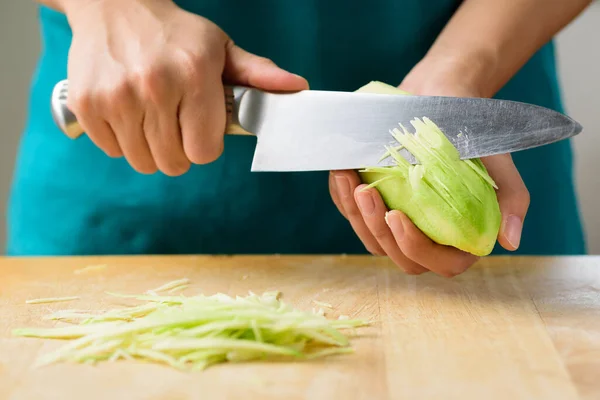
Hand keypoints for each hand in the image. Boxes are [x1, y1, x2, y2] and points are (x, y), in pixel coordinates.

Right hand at [65, 0, 307, 174]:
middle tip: (176, 123)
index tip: (199, 129)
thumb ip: (257, 74)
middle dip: (179, 150)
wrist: (115, 5)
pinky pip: (113, 151)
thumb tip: (299, 87)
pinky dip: (122, 141)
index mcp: (194, 75)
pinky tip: (128, 113)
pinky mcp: (87, 105)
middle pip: (174, 163)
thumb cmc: (175, 34)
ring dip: (151, 149)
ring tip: (152, 118)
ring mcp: (116, 97)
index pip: (204, 152)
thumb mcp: (220, 48)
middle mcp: (153, 88)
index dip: (204, 145)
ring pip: (143, 162)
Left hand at [329, 62, 529, 276]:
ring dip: (356, 215)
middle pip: (397, 255)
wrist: (442, 98)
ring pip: (371, 238)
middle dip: (377, 229)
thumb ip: (511, 202)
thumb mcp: (498, 163)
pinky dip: (342, 197)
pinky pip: (352, 213)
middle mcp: (427, 235)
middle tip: (367, 194)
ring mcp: (398, 222)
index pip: (439, 263)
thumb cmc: (473, 132)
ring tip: (350, 182)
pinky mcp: (374, 204)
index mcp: (460, 236)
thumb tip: (510, 242)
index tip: (397, 216)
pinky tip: (341, 171)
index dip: (415, 248)